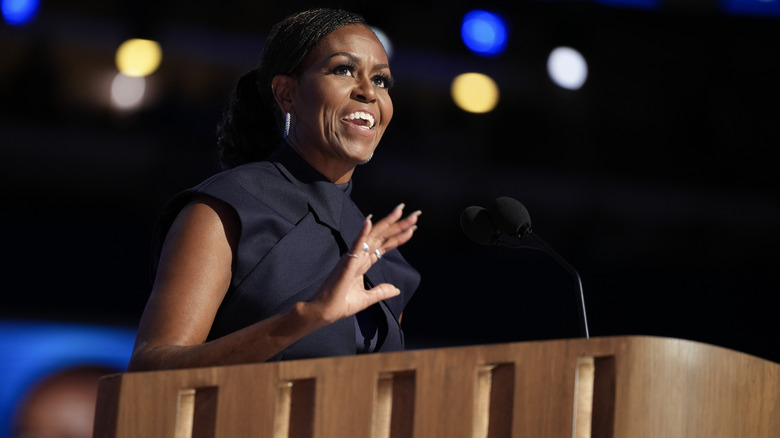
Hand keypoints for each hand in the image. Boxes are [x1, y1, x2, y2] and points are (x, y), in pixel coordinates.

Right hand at [309, 203, 420, 322]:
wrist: (324, 311)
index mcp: (363, 263)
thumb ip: (381, 292)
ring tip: (400, 211)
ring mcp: (353, 257)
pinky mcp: (346, 263)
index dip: (398, 236)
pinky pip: (355, 245)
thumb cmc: (340, 303)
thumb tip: (396, 289)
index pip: (384, 245)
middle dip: (399, 225)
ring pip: (373, 236)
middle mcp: (359, 256)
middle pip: (382, 236)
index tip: (413, 227)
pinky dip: (362, 233)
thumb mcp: (367, 298)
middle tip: (415, 214)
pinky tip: (369, 221)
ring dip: (387, 223)